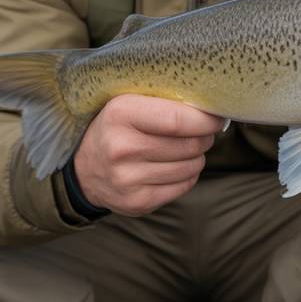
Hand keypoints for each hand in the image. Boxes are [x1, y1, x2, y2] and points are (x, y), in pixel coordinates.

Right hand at [72, 93, 223, 215]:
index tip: (216, 117)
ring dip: (197, 157)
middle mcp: (122, 148)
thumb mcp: (128, 102)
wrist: (84, 169)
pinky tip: (175, 166)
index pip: (178, 119)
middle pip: (189, 145)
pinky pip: (184, 186)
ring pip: (191, 167)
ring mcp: (128, 179)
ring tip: (185, 149)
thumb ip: (164, 99)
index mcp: (121, 113)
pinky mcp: (137, 202)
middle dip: (205, 137)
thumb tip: (211, 106)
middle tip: (204, 132)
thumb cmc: (117, 127)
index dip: (206, 120)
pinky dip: (188, 175)